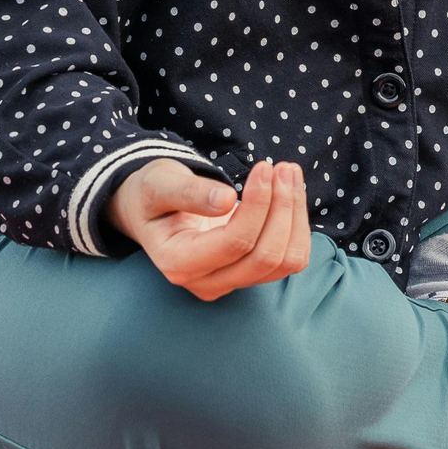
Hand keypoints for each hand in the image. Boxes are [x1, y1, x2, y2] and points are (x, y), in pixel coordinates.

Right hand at [106, 156, 311, 299]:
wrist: (149, 209)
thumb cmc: (153, 193)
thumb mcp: (160, 183)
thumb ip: (190, 192)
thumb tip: (228, 200)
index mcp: (179, 262)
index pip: (235, 243)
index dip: (259, 204)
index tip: (265, 166)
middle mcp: (206, 282)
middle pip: (265, 257)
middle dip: (283, 208)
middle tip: (283, 166)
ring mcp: (230, 282)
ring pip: (285, 261)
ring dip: (295, 215)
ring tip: (289, 173)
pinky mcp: (248, 273)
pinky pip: (289, 259)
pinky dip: (297, 225)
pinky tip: (291, 193)